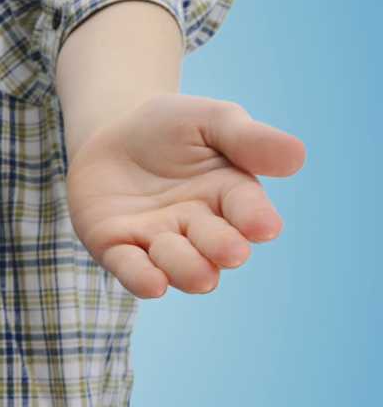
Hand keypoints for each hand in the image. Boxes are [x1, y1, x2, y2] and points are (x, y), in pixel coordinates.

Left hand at [65, 93, 305, 298]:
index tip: (265, 228)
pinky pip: (130, 268)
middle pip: (214, 244)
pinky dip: (142, 278)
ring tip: (202, 277)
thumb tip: (297, 157)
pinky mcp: (116, 246)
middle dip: (222, 248)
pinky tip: (154, 285)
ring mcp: (156, 239)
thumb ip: (247, 138)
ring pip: (176, 263)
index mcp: (228, 194)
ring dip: (187, 269)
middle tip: (232, 253)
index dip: (255, 218)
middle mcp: (196, 225)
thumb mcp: (209, 121)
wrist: (109, 134)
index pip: (247, 208)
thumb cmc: (169, 129)